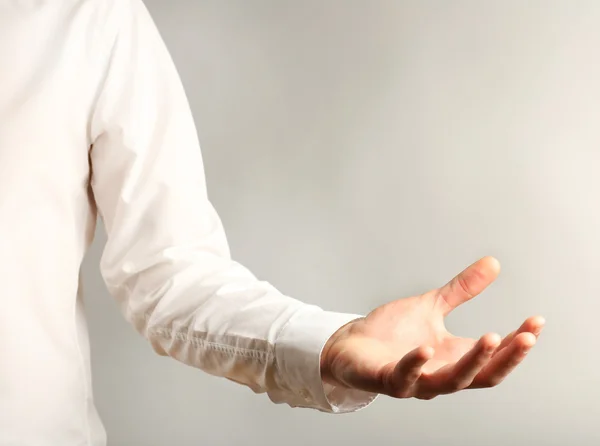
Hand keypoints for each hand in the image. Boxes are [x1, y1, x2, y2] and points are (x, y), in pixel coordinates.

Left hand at [320, 256, 543, 398]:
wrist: (351, 344)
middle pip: (482, 375)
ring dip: (471, 361)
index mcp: (453, 357)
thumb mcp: (432, 306)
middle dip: (506, 356)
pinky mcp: (387, 380)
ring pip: (450, 381)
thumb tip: (493, 263)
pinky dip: (415, 364)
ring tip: (489, 337)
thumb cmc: (392, 333)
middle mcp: (440, 374)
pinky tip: (425, 347)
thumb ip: (461, 290)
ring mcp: (415, 381)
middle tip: (526, 336)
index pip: (494, 356)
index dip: (517, 343)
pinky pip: (404, 378)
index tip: (537, 322)